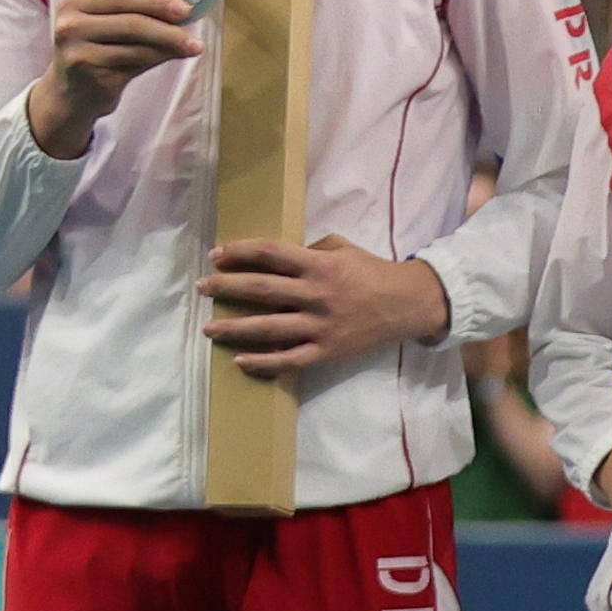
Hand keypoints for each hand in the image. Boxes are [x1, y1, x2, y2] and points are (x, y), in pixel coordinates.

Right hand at [26, 0, 209, 157]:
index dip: (155, 1)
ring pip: (137, 46)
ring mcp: (77, 52)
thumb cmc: (94, 53)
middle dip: (168, 28)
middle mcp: (70, 26)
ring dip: (170, 46)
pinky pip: (135, 64)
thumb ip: (134, 15)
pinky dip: (159, 59)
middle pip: (131, 22)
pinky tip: (173, 57)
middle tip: (194, 32)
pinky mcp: (91, 76)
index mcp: (73, 4)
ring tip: (193, 47)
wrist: (70, 95)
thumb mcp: (105, 27)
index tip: (186, 8)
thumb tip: (182, 11)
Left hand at [202, 234, 453, 381]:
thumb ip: (312, 249)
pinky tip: (240, 360)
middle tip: (201, 288)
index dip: (240, 252)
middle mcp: (316, 294)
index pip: (271, 254)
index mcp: (320, 265)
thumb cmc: (374, 272)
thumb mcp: (345, 249)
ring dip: (234, 328)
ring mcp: (320, 325)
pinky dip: (263, 361)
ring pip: (268, 327)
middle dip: (226, 287)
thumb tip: (278, 256)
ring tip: (209, 328)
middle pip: (261, 289)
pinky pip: (289, 359)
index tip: (217, 254)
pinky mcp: (327, 350)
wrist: (410, 305)